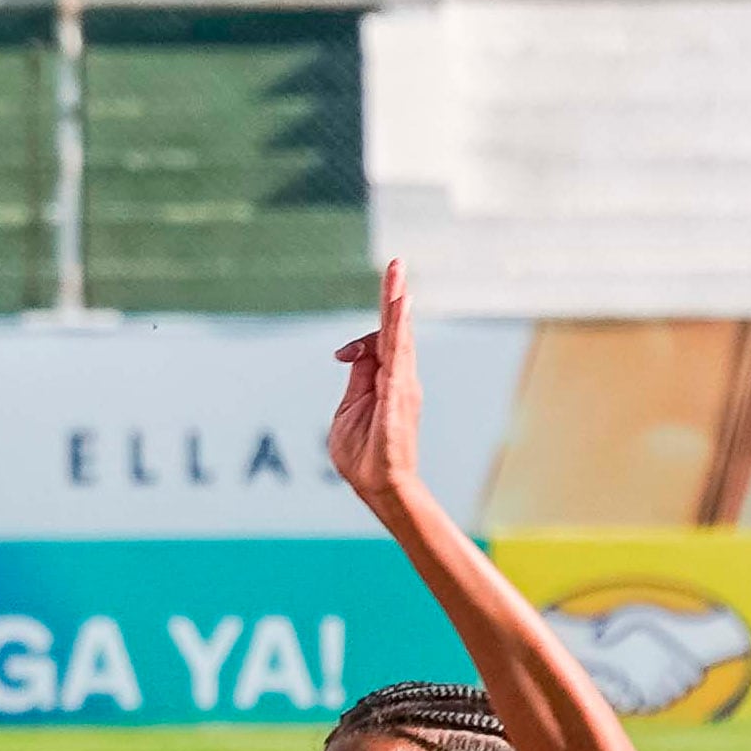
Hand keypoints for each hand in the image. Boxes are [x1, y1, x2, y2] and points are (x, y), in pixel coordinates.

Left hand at [328, 259, 420, 514]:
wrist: (378, 487)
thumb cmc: (364, 453)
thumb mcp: (349, 406)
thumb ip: (357, 374)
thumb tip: (351, 348)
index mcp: (385, 378)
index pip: (382, 336)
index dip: (381, 312)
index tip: (379, 291)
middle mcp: (399, 378)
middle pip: (394, 330)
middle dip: (394, 295)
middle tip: (396, 262)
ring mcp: (401, 389)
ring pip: (399, 341)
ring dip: (398, 310)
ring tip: (399, 281)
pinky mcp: (398, 401)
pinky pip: (398, 362)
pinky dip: (399, 337)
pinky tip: (399, 316)